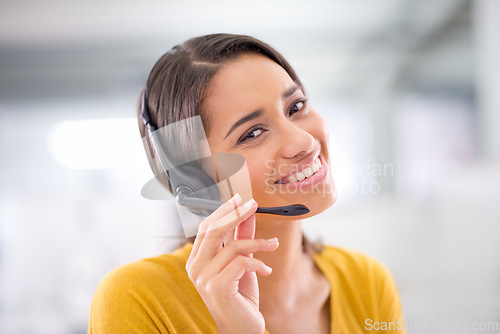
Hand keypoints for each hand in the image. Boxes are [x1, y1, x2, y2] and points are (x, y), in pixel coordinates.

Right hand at [185, 193, 278, 333]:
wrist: (241, 328)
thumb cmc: (239, 296)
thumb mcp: (241, 262)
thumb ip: (241, 237)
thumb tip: (247, 212)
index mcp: (197, 259)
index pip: (207, 227)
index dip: (224, 211)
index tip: (240, 199)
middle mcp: (195, 267)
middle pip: (214, 230)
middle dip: (236, 214)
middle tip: (254, 205)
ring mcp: (204, 278)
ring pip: (233, 246)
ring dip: (259, 243)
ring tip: (273, 244)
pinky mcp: (217, 287)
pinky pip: (241, 262)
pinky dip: (258, 263)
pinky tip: (266, 271)